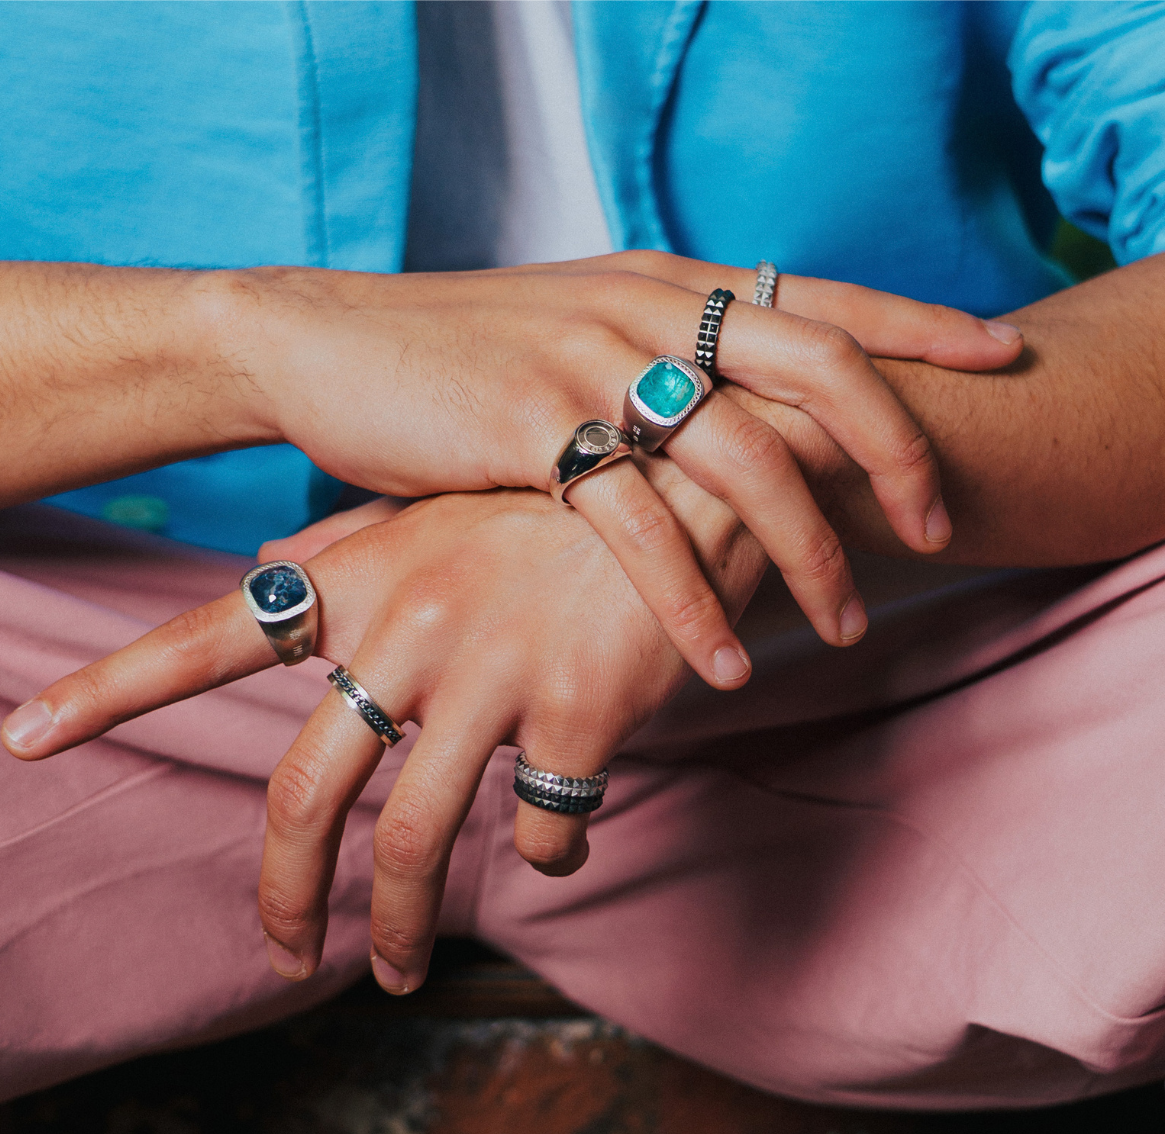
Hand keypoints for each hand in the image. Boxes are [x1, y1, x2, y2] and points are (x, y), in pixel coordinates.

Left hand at [2, 482, 765, 992]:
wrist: (693, 475)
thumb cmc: (555, 505)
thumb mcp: (440, 509)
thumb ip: (351, 548)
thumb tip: (268, 576)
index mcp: (364, 576)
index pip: (208, 637)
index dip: (108, 689)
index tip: (23, 737)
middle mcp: (410, 621)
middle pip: (306, 794)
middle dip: (284, 894)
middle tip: (283, 958)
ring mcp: (493, 668)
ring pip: (417, 840)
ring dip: (401, 929)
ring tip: (398, 975)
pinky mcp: (581, 710)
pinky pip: (547, 826)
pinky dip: (547, 854)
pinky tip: (558, 840)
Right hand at [223, 252, 1022, 680]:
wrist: (322, 339)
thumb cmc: (452, 354)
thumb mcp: (569, 332)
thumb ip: (650, 357)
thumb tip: (723, 408)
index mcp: (661, 282)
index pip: (817, 294)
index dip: (918, 322)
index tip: (1000, 353)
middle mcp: (642, 308)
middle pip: (813, 366)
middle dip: (894, 448)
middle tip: (940, 526)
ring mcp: (588, 363)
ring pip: (740, 457)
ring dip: (807, 548)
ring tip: (847, 623)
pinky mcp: (528, 430)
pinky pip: (640, 527)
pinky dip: (692, 601)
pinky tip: (727, 661)